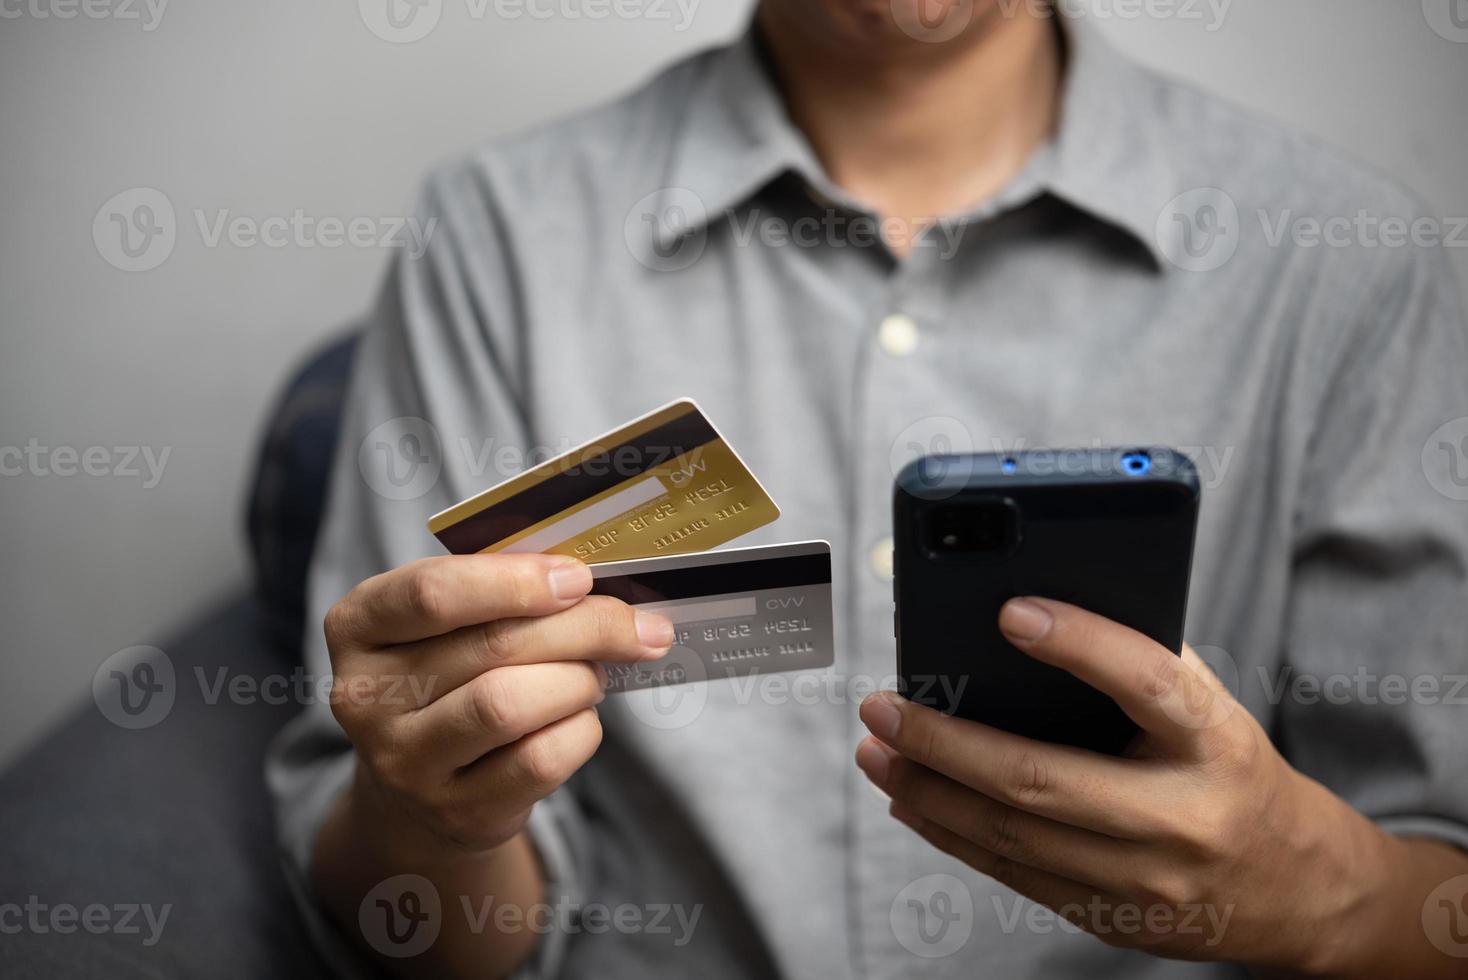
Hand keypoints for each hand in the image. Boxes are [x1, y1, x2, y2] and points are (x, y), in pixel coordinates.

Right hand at [324, 553, 673, 856]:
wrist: (422, 782)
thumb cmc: (451, 673)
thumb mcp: (450, 622)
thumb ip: (503, 588)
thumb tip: (596, 580)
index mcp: (358, 626)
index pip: (431, 594)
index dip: (515, 581)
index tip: (578, 577)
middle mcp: (367, 698)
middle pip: (492, 646)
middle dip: (583, 627)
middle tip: (635, 625)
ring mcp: (407, 763)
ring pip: (512, 704)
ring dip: (577, 680)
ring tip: (592, 674)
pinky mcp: (458, 812)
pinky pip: (540, 760)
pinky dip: (580, 730)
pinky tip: (579, 719)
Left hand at [856, 597, 1398, 974]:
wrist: (1296, 887)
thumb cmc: (1230, 770)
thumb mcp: (1211, 708)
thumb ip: (1139, 663)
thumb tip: (1025, 614)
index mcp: (1214, 742)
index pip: (1147, 682)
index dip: (1080, 643)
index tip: (1008, 611)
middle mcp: (1182, 816)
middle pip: (1042, 780)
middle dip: (946, 741)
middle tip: (884, 706)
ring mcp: (1146, 880)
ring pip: (1013, 837)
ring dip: (929, 791)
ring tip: (878, 751)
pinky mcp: (1114, 919)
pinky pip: (1015, 876)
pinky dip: (953, 835)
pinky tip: (911, 800)